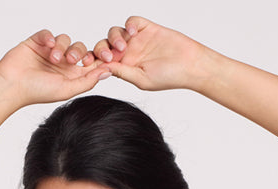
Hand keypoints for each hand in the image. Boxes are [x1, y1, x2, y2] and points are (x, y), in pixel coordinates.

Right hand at [0, 29, 111, 106]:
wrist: (12, 85)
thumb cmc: (37, 92)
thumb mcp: (67, 89)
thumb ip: (87, 81)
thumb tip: (108, 72)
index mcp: (72, 76)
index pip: (91, 63)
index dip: (100, 58)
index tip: (108, 56)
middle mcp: (62, 63)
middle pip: (81, 49)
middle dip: (78, 52)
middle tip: (71, 60)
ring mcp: (50, 52)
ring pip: (66, 39)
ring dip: (62, 46)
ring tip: (52, 57)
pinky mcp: (38, 42)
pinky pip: (49, 33)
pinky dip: (50, 36)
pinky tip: (48, 45)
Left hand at [90, 15, 208, 91]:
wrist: (190, 64)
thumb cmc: (169, 77)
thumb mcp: (141, 79)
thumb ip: (122, 72)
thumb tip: (102, 68)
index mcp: (124, 68)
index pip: (102, 63)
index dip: (93, 62)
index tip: (87, 64)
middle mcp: (128, 54)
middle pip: (104, 46)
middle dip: (101, 50)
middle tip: (110, 57)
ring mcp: (137, 40)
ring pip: (115, 33)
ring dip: (114, 38)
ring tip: (124, 47)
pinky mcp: (147, 28)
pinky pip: (131, 21)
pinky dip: (129, 24)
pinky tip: (133, 31)